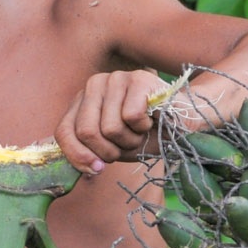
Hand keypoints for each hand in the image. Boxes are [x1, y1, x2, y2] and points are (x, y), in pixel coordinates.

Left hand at [55, 69, 180, 174]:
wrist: (184, 124)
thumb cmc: (147, 136)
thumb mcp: (113, 148)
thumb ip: (90, 152)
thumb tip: (80, 165)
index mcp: (83, 100)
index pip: (64, 131)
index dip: (77, 156)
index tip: (96, 169)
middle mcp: (95, 84)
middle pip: (86, 131)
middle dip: (108, 150)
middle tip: (127, 145)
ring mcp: (116, 78)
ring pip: (109, 128)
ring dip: (130, 140)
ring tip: (141, 131)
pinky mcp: (138, 79)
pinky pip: (130, 117)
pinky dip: (143, 128)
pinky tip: (151, 119)